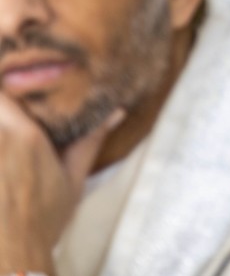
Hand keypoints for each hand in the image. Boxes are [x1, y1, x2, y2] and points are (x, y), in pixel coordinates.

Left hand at [0, 95, 123, 270]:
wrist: (13, 254)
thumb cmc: (43, 219)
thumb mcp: (73, 179)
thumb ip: (90, 141)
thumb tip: (117, 111)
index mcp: (24, 135)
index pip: (1, 90)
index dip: (5, 78)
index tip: (15, 76)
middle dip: (4, 98)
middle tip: (12, 94)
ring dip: (0, 116)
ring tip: (10, 135)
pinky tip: (3, 158)